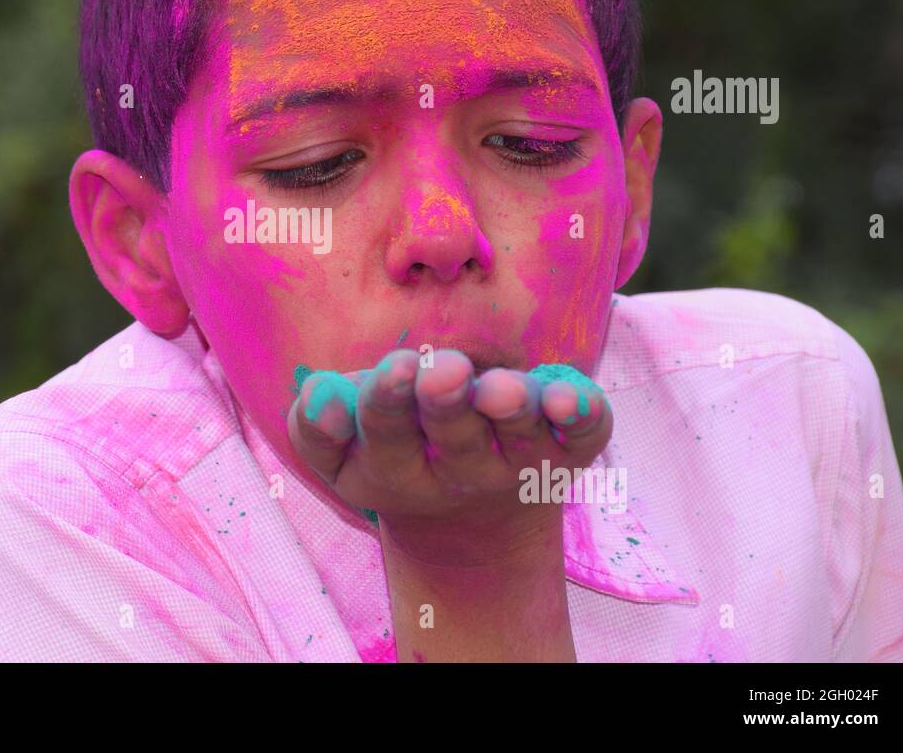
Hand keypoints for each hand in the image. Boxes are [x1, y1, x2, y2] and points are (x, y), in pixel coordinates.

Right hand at [287, 349, 612, 564]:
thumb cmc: (394, 458)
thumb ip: (316, 424)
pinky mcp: (569, 455)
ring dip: (513, 410)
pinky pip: (585, 437)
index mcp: (397, 471)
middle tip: (446, 370)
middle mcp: (461, 475)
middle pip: (456, 438)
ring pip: (520, 436)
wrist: (472, 534)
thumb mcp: (340, 457)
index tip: (395, 367)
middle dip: (449, 402)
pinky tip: (572, 397)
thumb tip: (323, 395)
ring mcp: (519, 466)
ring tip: (504, 388)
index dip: (389, 402)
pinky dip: (583, 417)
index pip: (386, 435)